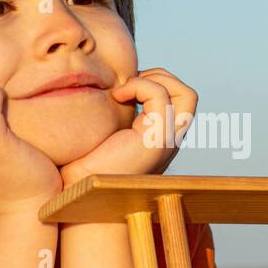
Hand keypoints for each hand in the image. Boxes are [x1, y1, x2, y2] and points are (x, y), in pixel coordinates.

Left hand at [59, 68, 196, 186]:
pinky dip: (138, 86)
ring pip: (186, 94)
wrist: (79, 189)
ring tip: (125, 90)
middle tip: (129, 85)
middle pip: (188, 96)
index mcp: (158, 136)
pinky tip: (116, 97)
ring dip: (154, 79)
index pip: (176, 101)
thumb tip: (106, 88)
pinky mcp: (157, 140)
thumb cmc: (82, 166)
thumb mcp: (103, 132)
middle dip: (161, 77)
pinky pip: (160, 96)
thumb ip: (115, 114)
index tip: (124, 89)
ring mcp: (167, 140)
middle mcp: (168, 139)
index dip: (156, 82)